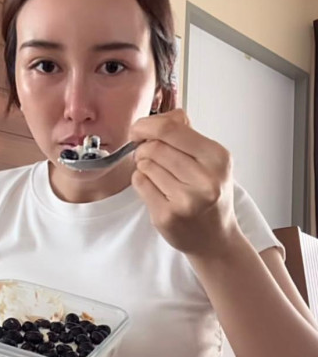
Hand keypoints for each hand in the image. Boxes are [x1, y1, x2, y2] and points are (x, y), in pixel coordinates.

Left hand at [129, 108, 238, 257]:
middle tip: (150, 156)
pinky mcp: (167, 216)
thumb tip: (158, 117)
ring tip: (159, 175)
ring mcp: (186, 200)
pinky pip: (140, 183)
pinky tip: (156, 189)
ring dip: (144, 166)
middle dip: (145, 148)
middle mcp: (205, 179)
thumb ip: (186, 135)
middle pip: (154, 147)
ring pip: (145, 165)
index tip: (138, 129)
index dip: (147, 125)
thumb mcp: (211, 160)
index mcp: (217, 157)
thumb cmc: (210, 194)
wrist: (216, 238)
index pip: (170, 129)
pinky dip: (141, 181)